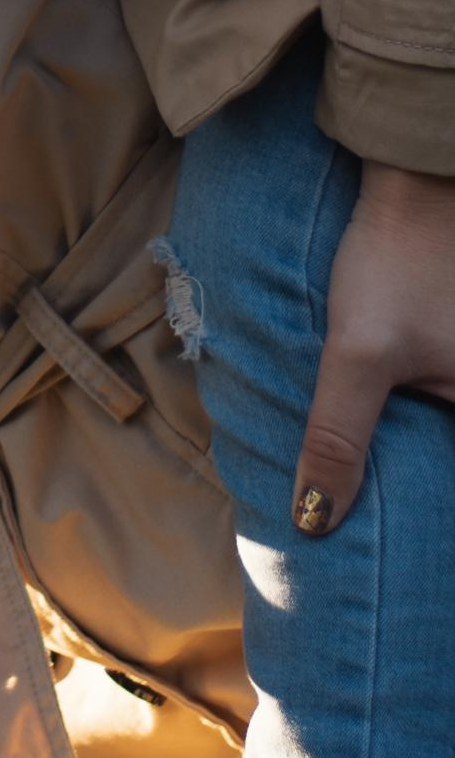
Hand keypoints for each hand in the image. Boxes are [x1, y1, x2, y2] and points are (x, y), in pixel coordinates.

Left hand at [293, 159, 454, 534]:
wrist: (414, 177)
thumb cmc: (397, 257)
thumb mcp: (362, 351)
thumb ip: (339, 435)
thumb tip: (315, 522)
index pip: (448, 498)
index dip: (430, 533)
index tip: (413, 580)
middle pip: (441, 472)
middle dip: (421, 510)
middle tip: (371, 553)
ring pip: (438, 435)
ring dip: (412, 468)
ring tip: (362, 510)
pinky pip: (441, 408)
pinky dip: (413, 431)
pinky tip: (377, 447)